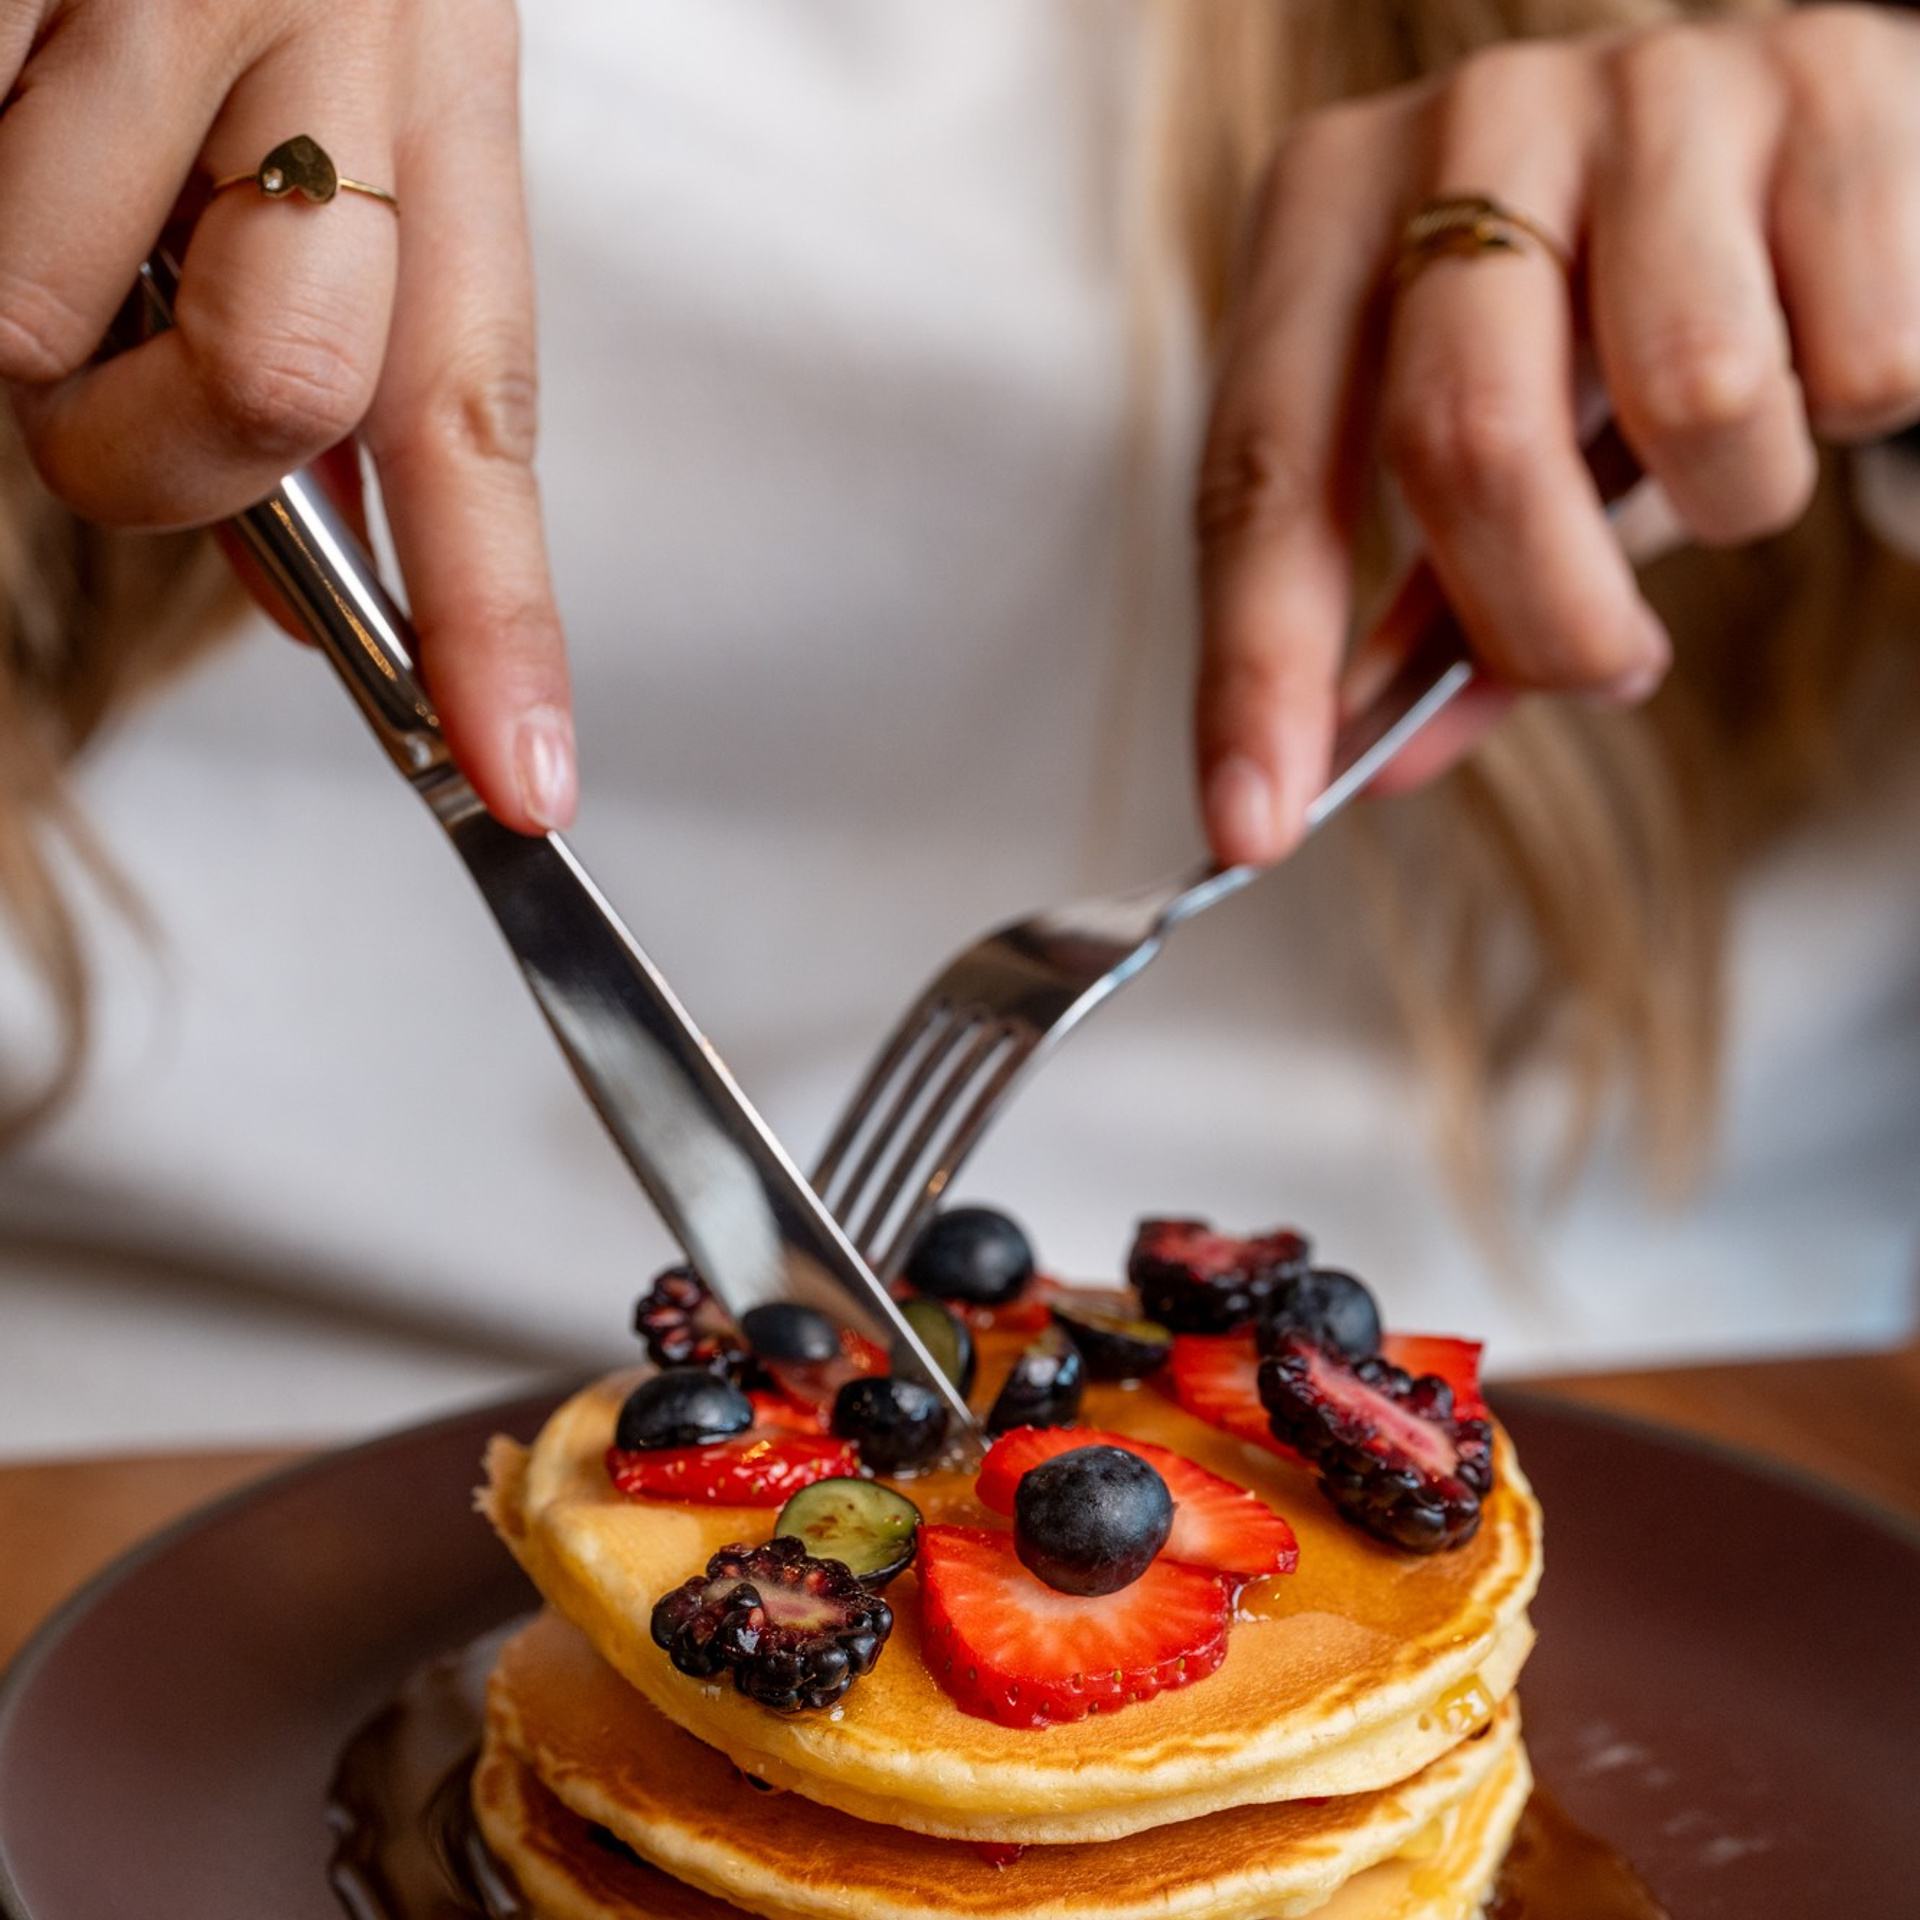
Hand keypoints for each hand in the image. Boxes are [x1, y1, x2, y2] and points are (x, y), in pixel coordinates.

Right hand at [0, 0, 572, 832]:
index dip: (503, 621)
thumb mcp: (341, 104)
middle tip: (101, 357)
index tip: (525, 782)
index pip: (481, 412)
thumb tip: (294, 596)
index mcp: (436, 103)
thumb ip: (334, 351)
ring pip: (27, 323)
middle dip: (152, 458)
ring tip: (27, 154)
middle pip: (271, 398)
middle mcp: (326, 41)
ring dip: (7, 309)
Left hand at [1194, 5, 1919, 864]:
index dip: (1257, 667)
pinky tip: (1816, 350)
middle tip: (1596, 668)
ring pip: (1692, 402)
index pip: (1260, 474)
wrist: (1797, 146)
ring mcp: (1646, 88)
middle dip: (1541, 617)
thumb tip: (1371, 766)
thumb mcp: (1491, 452)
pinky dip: (1846, 413)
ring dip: (1724, 497)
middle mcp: (1464, 126)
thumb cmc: (1606, 320)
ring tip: (1728, 443)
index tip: (1255, 821)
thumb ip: (1430, 607)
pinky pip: (1855, 359)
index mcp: (1328, 212)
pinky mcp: (1828, 79)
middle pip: (1466, 441)